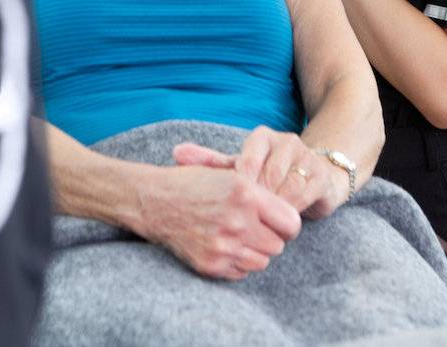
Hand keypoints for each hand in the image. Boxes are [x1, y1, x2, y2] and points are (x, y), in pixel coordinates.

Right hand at [134, 158, 301, 280]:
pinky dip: (237, 261)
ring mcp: (223, 246)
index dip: (286, 222)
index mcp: (245, 194)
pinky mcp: (211, 265)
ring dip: (254, 251)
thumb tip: (292, 219)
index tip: (278, 220)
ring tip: (237, 234)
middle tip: (253, 226)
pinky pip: (242, 272)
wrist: (154, 201)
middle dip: (270, 237)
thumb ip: (263, 193)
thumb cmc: (195, 184)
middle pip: (278, 245)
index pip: (291, 223)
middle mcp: (236, 221)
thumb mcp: (230, 174)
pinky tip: (223, 244)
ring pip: (262, 261)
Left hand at [175, 127, 343, 219]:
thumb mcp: (237, 169)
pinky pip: (304, 197)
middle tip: (244, 222)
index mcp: (262, 137)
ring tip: (260, 225)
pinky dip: (290, 213)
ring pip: (287, 187)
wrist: (309, 180)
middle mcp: (286, 141)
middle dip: (256, 203)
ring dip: (273, 209)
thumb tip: (176, 152)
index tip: (231, 207)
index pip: (247, 161)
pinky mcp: (321, 177)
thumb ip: (209, 162)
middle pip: (267, 176)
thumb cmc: (264, 176)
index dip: (239, 188)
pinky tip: (280, 225)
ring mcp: (307, 158)